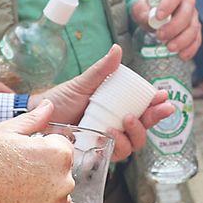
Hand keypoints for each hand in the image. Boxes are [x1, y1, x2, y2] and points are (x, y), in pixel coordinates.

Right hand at [0, 101, 74, 202]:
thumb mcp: (4, 131)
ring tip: (14, 193)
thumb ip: (34, 119)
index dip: (41, 150)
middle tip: (14, 176)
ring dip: (44, 195)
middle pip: (61, 173)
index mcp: (57, 154)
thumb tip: (50, 106)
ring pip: (59, 197)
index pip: (62, 148)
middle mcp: (63, 183)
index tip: (21, 157)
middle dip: (44, 172)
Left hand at [30, 45, 174, 161]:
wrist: (38, 117)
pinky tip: (110, 133)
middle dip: (156, 118)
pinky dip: (117, 144)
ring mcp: (108, 140)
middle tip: (161, 108)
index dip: (157, 104)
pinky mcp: (98, 153)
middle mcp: (116, 125)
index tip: (164, 96)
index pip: (143, 107)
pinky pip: (116, 154)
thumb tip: (117, 48)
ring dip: (136, 131)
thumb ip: (102, 70)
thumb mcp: (83, 83)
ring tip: (126, 119)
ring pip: (134, 143)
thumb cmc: (60, 99)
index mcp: (117, 107)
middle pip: (145, 126)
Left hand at [131, 0, 202, 58]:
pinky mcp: (195, 31)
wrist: (153, 19)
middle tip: (160, 36)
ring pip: (193, 28)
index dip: (168, 5)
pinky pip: (197, 40)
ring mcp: (193, 17)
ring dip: (182, 40)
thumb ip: (142, 11)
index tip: (158, 17)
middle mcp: (187, 2)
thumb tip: (149, 18)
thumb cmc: (147, 9)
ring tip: (169, 48)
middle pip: (186, 13)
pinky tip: (181, 55)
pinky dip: (190, 49)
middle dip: (174, 26)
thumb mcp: (140, 8)